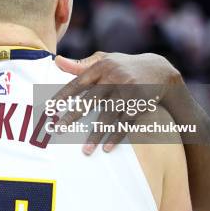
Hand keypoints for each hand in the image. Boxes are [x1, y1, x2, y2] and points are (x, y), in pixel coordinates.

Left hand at [53, 52, 182, 153]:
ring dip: (96, 135)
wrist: (159, 69)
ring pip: (108, 116)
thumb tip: (56, 61)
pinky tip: (106, 148)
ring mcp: (128, 91)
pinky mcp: (141, 104)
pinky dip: (116, 136)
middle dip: (74, 116)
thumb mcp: (104, 60)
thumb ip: (80, 64)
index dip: (63, 95)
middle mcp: (114, 78)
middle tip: (59, 129)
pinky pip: (125, 123)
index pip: (78, 82)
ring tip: (85, 151)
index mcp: (101, 67)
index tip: (50, 108)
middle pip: (90, 100)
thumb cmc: (122, 66)